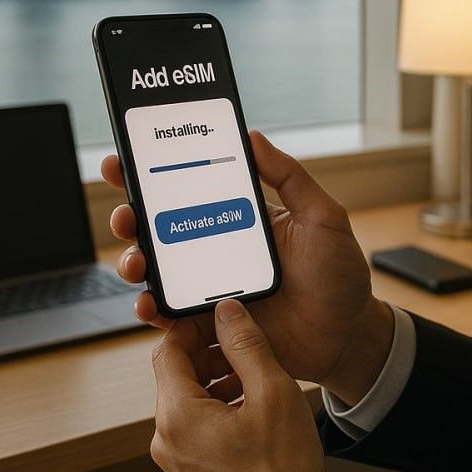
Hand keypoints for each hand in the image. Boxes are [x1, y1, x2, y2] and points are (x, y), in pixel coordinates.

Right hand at [105, 130, 394, 403]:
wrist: (348, 335)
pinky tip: (149, 304)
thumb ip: (290, 177)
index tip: (123, 162)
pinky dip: (152, 310)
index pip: (188, 190)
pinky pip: (170, 318)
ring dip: (135, 263)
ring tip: (136, 263)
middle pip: (159, 230)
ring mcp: (211, 289)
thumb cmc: (339, 274)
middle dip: (130, 219)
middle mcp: (217, 251)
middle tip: (125, 216)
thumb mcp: (322, 217)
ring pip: (157, 272)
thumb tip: (253, 136)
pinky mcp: (211, 326)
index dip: (150, 176)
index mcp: (239, 219)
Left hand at [151, 298, 325, 471]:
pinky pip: (195, 426)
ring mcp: (176, 459)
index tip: (219, 315)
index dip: (193, 323)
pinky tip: (253, 409)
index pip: (167, 349)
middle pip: (177, 374)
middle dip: (209, 352)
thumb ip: (247, 344)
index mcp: (178, 415)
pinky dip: (218, 407)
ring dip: (217, 380)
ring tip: (257, 378)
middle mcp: (166, 438)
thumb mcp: (272, 392)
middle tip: (245, 342)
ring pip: (188, 400)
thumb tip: (228, 312)